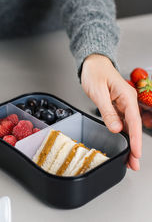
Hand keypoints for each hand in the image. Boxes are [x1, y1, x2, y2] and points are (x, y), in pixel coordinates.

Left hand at [81, 54, 141, 170]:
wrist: (91, 63)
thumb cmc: (95, 72)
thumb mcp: (98, 92)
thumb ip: (107, 111)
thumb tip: (116, 129)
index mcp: (126, 96)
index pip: (134, 121)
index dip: (136, 139)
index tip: (136, 153)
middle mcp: (127, 101)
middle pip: (133, 127)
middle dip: (134, 146)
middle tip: (133, 163)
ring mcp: (122, 104)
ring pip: (128, 127)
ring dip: (129, 142)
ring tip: (129, 159)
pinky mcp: (116, 106)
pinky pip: (121, 122)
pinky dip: (123, 135)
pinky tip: (123, 144)